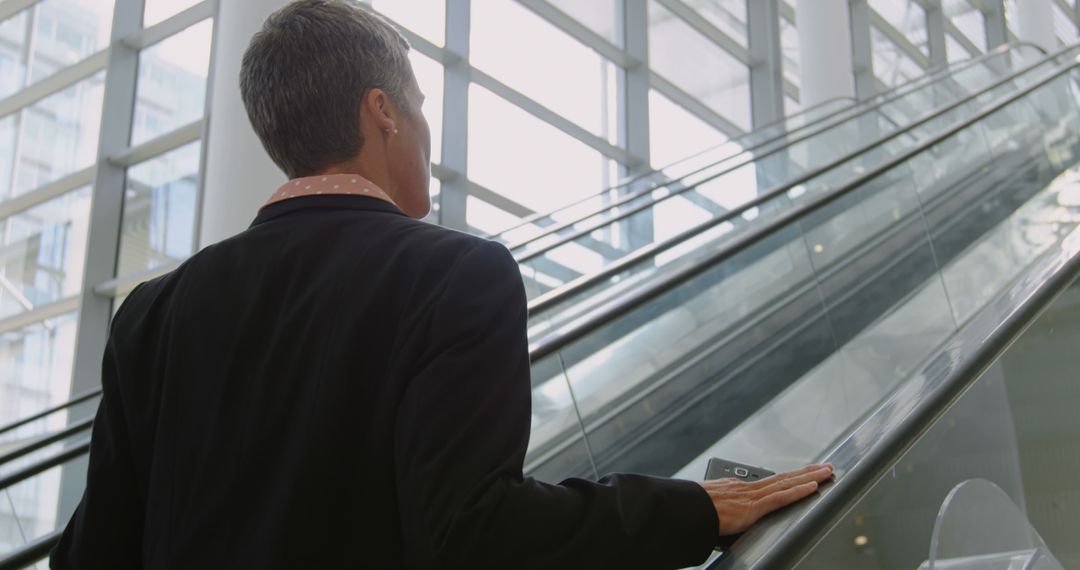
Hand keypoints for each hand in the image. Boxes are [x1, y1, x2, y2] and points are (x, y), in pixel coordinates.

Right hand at [698, 464, 832, 535]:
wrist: (683, 510)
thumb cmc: (691, 509)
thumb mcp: (709, 506)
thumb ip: (721, 509)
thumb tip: (721, 517)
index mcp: (737, 488)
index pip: (770, 481)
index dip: (789, 477)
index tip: (803, 472)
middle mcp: (747, 488)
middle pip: (784, 478)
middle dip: (806, 472)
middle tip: (825, 466)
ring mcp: (751, 496)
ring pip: (787, 484)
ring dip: (810, 477)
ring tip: (828, 472)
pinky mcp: (752, 507)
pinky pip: (780, 498)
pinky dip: (798, 492)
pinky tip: (813, 487)